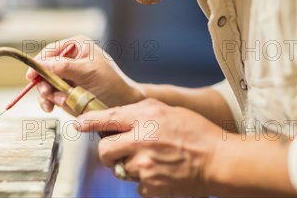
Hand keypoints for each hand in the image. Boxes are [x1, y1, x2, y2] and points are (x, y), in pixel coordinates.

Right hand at [26, 35, 144, 113]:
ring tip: (58, 102)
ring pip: (45, 83)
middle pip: (44, 68)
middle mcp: (69, 58)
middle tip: (47, 94)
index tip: (31, 76)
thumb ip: (65, 67)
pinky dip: (50, 102)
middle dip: (44, 83)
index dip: (38, 63)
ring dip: (48, 94)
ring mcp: (66, 75)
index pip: (50, 51)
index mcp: (76, 45)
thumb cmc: (111, 83)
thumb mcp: (88, 72)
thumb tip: (42, 64)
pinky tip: (54, 107)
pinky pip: (50, 95)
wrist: (122, 103)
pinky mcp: (65, 90)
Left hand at [75, 98, 225, 196]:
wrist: (218, 161)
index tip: (78, 124)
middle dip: (109, 150)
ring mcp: (143, 166)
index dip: (88, 121)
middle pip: (104, 150)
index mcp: (144, 118)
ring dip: (129, 165)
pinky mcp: (150, 186)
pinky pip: (135, 184)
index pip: (106, 118)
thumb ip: (139, 112)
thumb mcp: (167, 110)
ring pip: (119, 168)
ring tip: (151, 159)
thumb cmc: (197, 133)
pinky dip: (143, 179)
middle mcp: (140, 141)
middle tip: (121, 148)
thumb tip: (118, 117)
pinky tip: (160, 170)